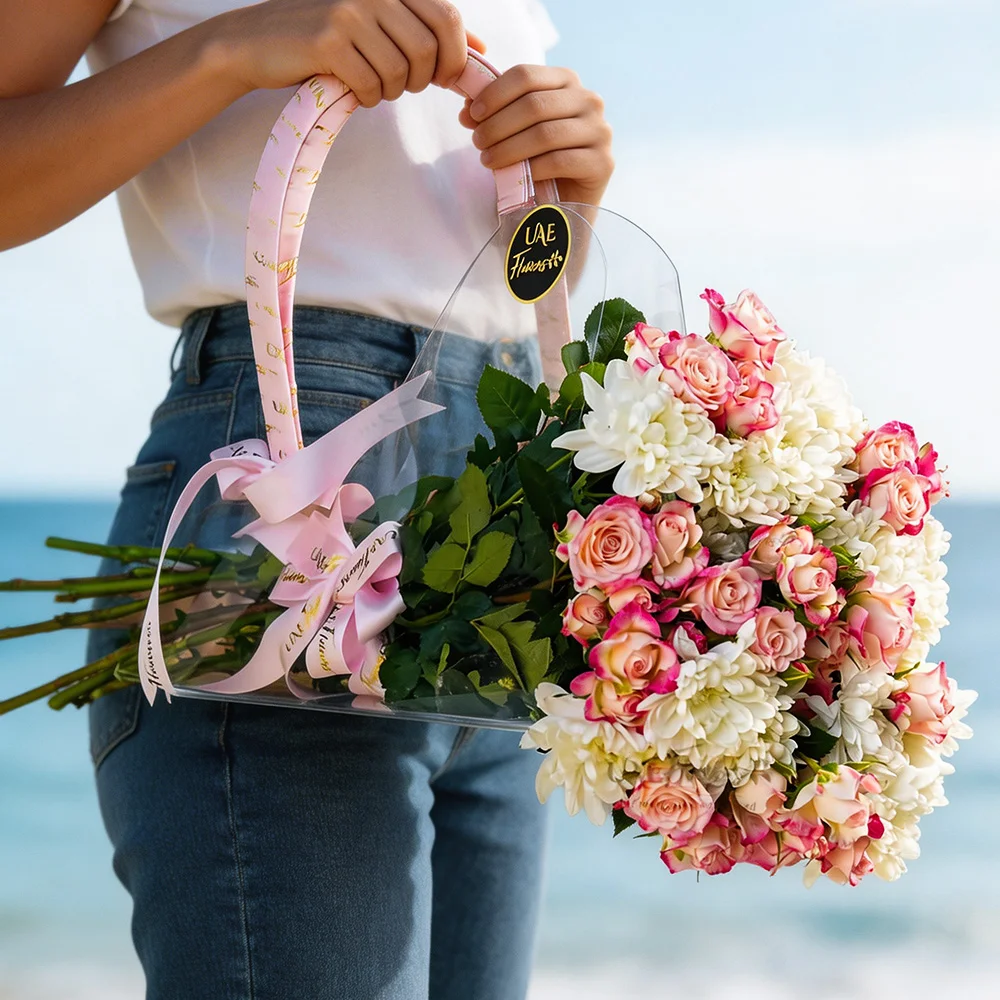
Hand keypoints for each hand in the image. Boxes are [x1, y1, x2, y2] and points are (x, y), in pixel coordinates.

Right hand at [220, 0, 483, 105]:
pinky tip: (349, 89)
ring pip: (401, 72)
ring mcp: (349, 12)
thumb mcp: (380, 25)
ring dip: (389, 91)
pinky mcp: (328, 41)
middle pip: (429, 50)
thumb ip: (428, 31)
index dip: (454, 57)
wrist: (257, 42)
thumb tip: (480, 49)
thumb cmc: (326, 38)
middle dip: (421, 80)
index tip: (441, 76)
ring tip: (368, 82)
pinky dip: (364, 98)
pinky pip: (370, 86)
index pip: (448, 18)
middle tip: (399, 83)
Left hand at [459, 65, 613, 206]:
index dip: (494, 93)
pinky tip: (514, 176)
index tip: (473, 114)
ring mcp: (600, 131)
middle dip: (498, 125)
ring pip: (544, 134)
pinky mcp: (603, 163)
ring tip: (487, 160)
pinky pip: (559, 162)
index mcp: (567, 81)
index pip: (526, 75)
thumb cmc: (538, 162)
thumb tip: (467, 108)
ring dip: (508, 148)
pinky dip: (531, 169)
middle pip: (534, 104)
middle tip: (478, 142)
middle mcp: (589, 100)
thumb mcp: (515, 132)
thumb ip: (495, 114)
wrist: (565, 205)